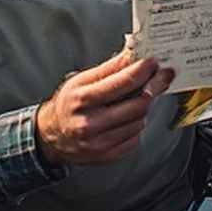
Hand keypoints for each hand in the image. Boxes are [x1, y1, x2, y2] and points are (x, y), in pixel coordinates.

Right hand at [35, 51, 173, 165]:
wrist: (52, 135)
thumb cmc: (68, 105)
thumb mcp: (81, 80)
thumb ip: (109, 68)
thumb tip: (132, 55)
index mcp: (82, 99)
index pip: (122, 83)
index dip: (143, 71)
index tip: (153, 63)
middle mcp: (90, 123)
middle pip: (138, 105)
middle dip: (153, 88)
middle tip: (160, 77)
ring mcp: (99, 142)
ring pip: (140, 121)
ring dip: (143, 107)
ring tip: (136, 99)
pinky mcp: (108, 155)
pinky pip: (135, 138)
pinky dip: (136, 125)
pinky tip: (127, 118)